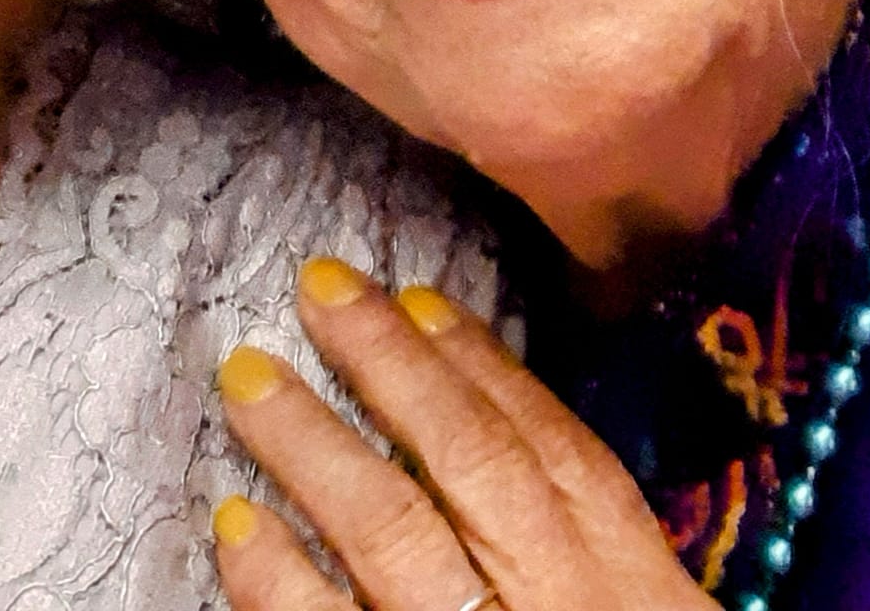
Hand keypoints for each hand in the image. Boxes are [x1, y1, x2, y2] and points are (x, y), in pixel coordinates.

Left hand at [212, 258, 709, 610]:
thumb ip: (590, 559)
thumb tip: (499, 443)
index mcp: (635, 593)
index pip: (559, 454)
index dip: (487, 369)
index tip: (421, 300)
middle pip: (470, 467)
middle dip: (391, 368)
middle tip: (316, 288)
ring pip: (398, 533)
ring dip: (316, 446)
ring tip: (246, 377)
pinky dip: (283, 585)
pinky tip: (234, 525)